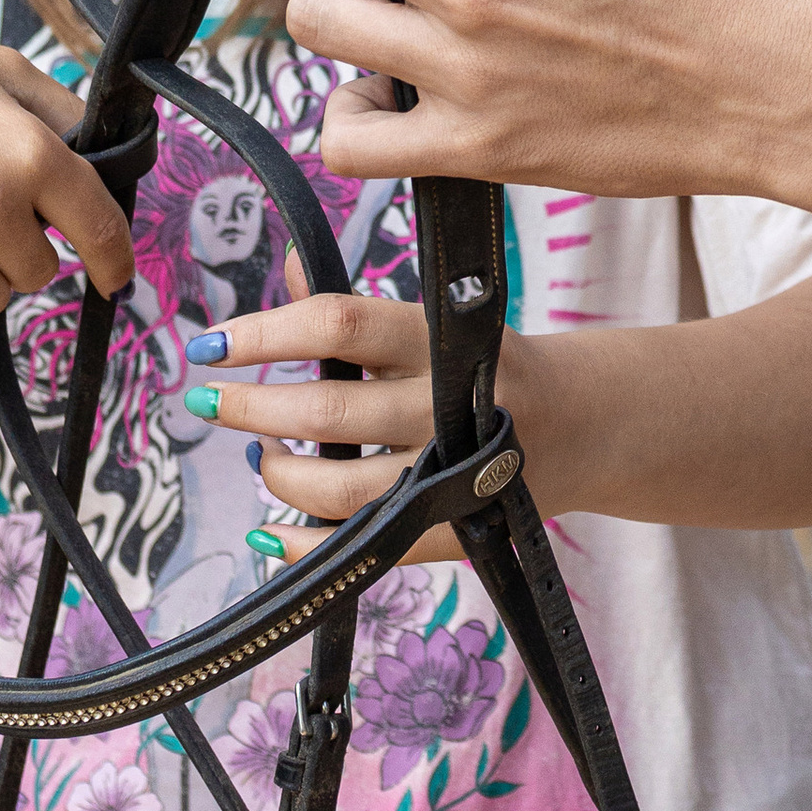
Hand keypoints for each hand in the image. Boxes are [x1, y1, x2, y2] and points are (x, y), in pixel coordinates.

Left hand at [199, 238, 811, 545]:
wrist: (609, 421)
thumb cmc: (515, 345)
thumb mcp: (455, 295)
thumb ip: (369, 289)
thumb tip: (283, 262)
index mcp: (453, 334)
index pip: (342, 322)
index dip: (265, 329)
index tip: (210, 338)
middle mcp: (456, 404)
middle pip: (328, 408)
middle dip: (251, 405)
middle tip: (202, 397)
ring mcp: (461, 473)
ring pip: (346, 489)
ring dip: (281, 474)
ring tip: (254, 454)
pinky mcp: (465, 527)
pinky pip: (377, 549)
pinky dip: (317, 543)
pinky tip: (279, 530)